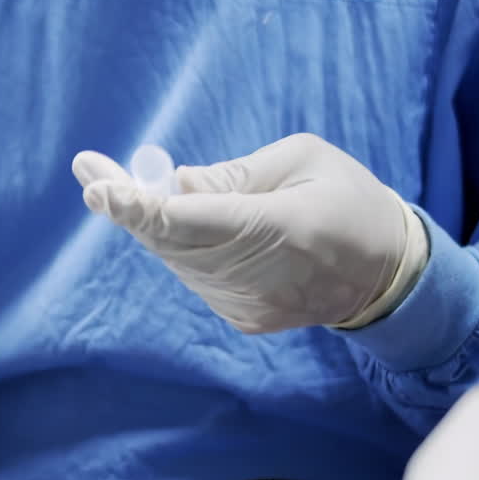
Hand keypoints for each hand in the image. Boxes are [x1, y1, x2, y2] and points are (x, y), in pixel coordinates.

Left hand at [72, 133, 427, 332]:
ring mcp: (248, 305)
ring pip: (176, 260)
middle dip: (126, 207)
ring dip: (148, 226)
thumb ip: (231, 174)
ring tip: (120, 188)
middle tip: (90, 173)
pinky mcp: (244, 319)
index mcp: (280, 228)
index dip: (139, 206)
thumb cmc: (348, 198)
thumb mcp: (301, 160)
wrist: (389, 275)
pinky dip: (177, 247)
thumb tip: (171, 184)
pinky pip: (194, 276)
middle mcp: (258, 276)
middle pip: (171, 243)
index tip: (98, 186)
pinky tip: (173, 221)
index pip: (190, 222)